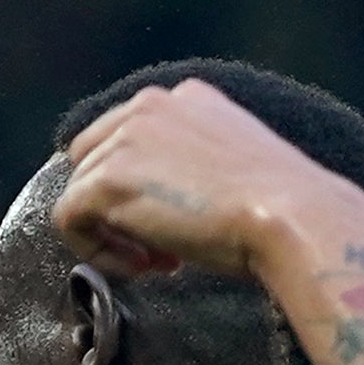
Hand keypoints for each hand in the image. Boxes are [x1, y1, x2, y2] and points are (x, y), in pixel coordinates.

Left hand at [56, 76, 363, 283]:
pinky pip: (70, 220)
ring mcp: (124, 140)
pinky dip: (97, 251)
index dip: (142, 188)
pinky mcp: (107, 180)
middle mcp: (150, 106)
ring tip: (161, 261)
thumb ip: (194, 162)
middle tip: (162, 249)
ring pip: (81, 193)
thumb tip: (164, 198)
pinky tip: (145, 266)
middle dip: (118, 207)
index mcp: (186, 98)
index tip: (178, 224)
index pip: (128, 137)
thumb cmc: (282, 208)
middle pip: (92, 159)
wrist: (294, 218)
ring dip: (114, 234)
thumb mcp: (237, 164)